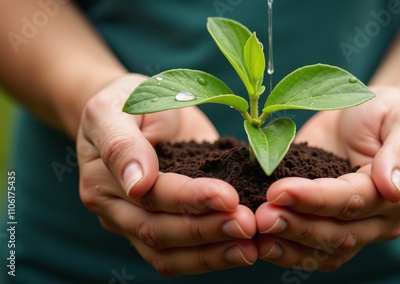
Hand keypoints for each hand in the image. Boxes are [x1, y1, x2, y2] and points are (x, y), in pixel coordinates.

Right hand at [77, 74, 256, 275]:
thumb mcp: (116, 108)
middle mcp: (118, 211)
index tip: (227, 196)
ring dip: (213, 254)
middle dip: (207, 230)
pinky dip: (212, 257)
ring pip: (170, 256)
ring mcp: (139, 224)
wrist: (140, 106)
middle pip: (160, 233)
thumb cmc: (128, 100)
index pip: (150, 197)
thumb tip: (138, 184)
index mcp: (103, 181)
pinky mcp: (164, 228)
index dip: (189, 199)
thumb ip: (122, 143)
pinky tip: (243, 250)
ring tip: (250, 247)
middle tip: (247, 223)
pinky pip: (181, 257)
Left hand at [255, 86, 399, 270]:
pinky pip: (308, 251)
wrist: (365, 115)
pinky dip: (282, 250)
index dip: (315, 200)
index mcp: (395, 196)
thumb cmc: (386, 113)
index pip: (352, 202)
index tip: (280, 191)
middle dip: (296, 227)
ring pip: (321, 251)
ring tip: (255, 234)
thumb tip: (392, 190)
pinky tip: (257, 242)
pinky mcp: (325, 225)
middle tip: (261, 217)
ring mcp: (350, 228)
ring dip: (286, 246)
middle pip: (335, 235)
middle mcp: (375, 221)